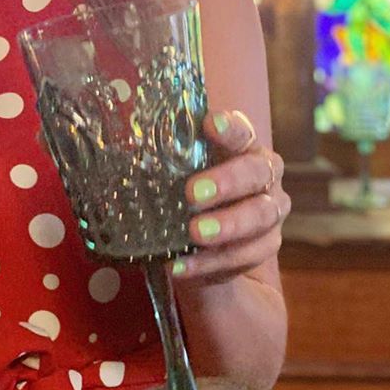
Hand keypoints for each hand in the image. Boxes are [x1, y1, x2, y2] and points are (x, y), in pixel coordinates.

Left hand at [174, 109, 288, 281]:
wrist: (210, 241)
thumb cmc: (189, 191)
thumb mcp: (176, 173)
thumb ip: (161, 161)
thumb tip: (118, 150)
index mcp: (244, 147)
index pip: (242, 131)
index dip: (229, 128)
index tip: (210, 124)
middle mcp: (265, 175)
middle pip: (256, 172)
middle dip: (227, 182)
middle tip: (192, 194)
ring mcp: (270, 211)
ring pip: (260, 216)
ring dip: (227, 226)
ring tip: (194, 234)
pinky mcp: (266, 245)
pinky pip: (245, 256)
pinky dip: (211, 263)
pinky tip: (181, 266)